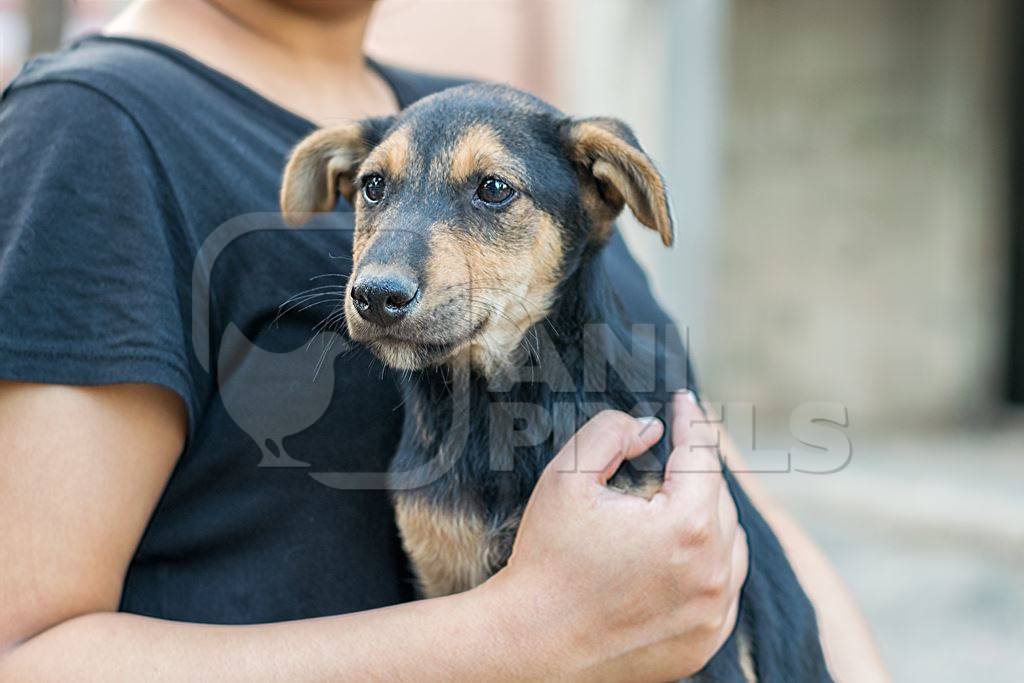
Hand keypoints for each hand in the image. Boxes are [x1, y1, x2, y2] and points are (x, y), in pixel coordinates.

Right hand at [481, 393, 747, 681]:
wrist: (530, 645)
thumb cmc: (546, 560)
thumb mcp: (565, 478)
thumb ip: (611, 434)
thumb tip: (651, 429)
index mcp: (685, 526)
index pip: (700, 456)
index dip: (691, 421)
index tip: (686, 400)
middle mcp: (712, 572)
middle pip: (719, 499)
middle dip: (693, 472)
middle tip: (666, 455)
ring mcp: (713, 614)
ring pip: (729, 544)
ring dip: (707, 517)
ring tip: (671, 504)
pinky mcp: (704, 643)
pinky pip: (723, 590)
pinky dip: (709, 565)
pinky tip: (677, 556)